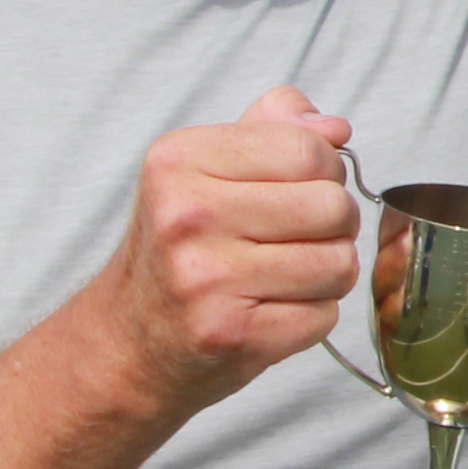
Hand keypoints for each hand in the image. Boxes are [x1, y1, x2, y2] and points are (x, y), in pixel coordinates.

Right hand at [85, 88, 360, 425]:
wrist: (129, 340)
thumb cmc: (180, 248)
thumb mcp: (204, 169)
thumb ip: (273, 129)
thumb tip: (336, 128)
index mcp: (180, 160)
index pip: (306, 149)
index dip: (326, 170)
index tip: (304, 188)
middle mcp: (188, 216)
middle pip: (332, 206)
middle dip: (335, 224)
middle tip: (301, 236)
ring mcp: (207, 279)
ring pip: (338, 263)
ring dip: (329, 272)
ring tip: (288, 274)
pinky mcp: (231, 334)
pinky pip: (325, 315)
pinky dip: (313, 315)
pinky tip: (273, 310)